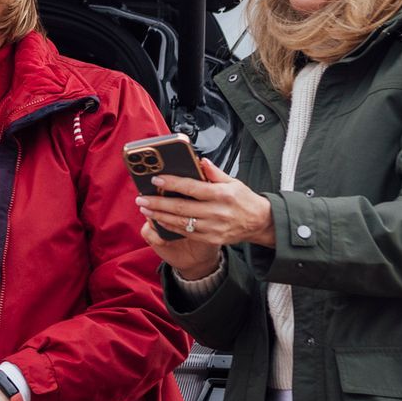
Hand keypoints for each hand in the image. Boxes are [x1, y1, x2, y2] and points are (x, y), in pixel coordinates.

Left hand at [136, 157, 274, 276]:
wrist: (259, 223)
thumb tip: (201, 161)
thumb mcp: (233, 182)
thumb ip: (215, 173)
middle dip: (158, 203)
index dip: (172, 184)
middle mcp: (217, 212)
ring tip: (146, 209)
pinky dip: (171, 227)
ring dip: (160, 216)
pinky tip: (159, 221)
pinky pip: (186, 233)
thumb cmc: (244, 200)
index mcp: (222, 194)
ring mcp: (213, 228)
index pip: (192, 188)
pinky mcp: (210, 238)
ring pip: (181, 223)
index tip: (156, 180)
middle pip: (182, 208)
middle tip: (142, 199)